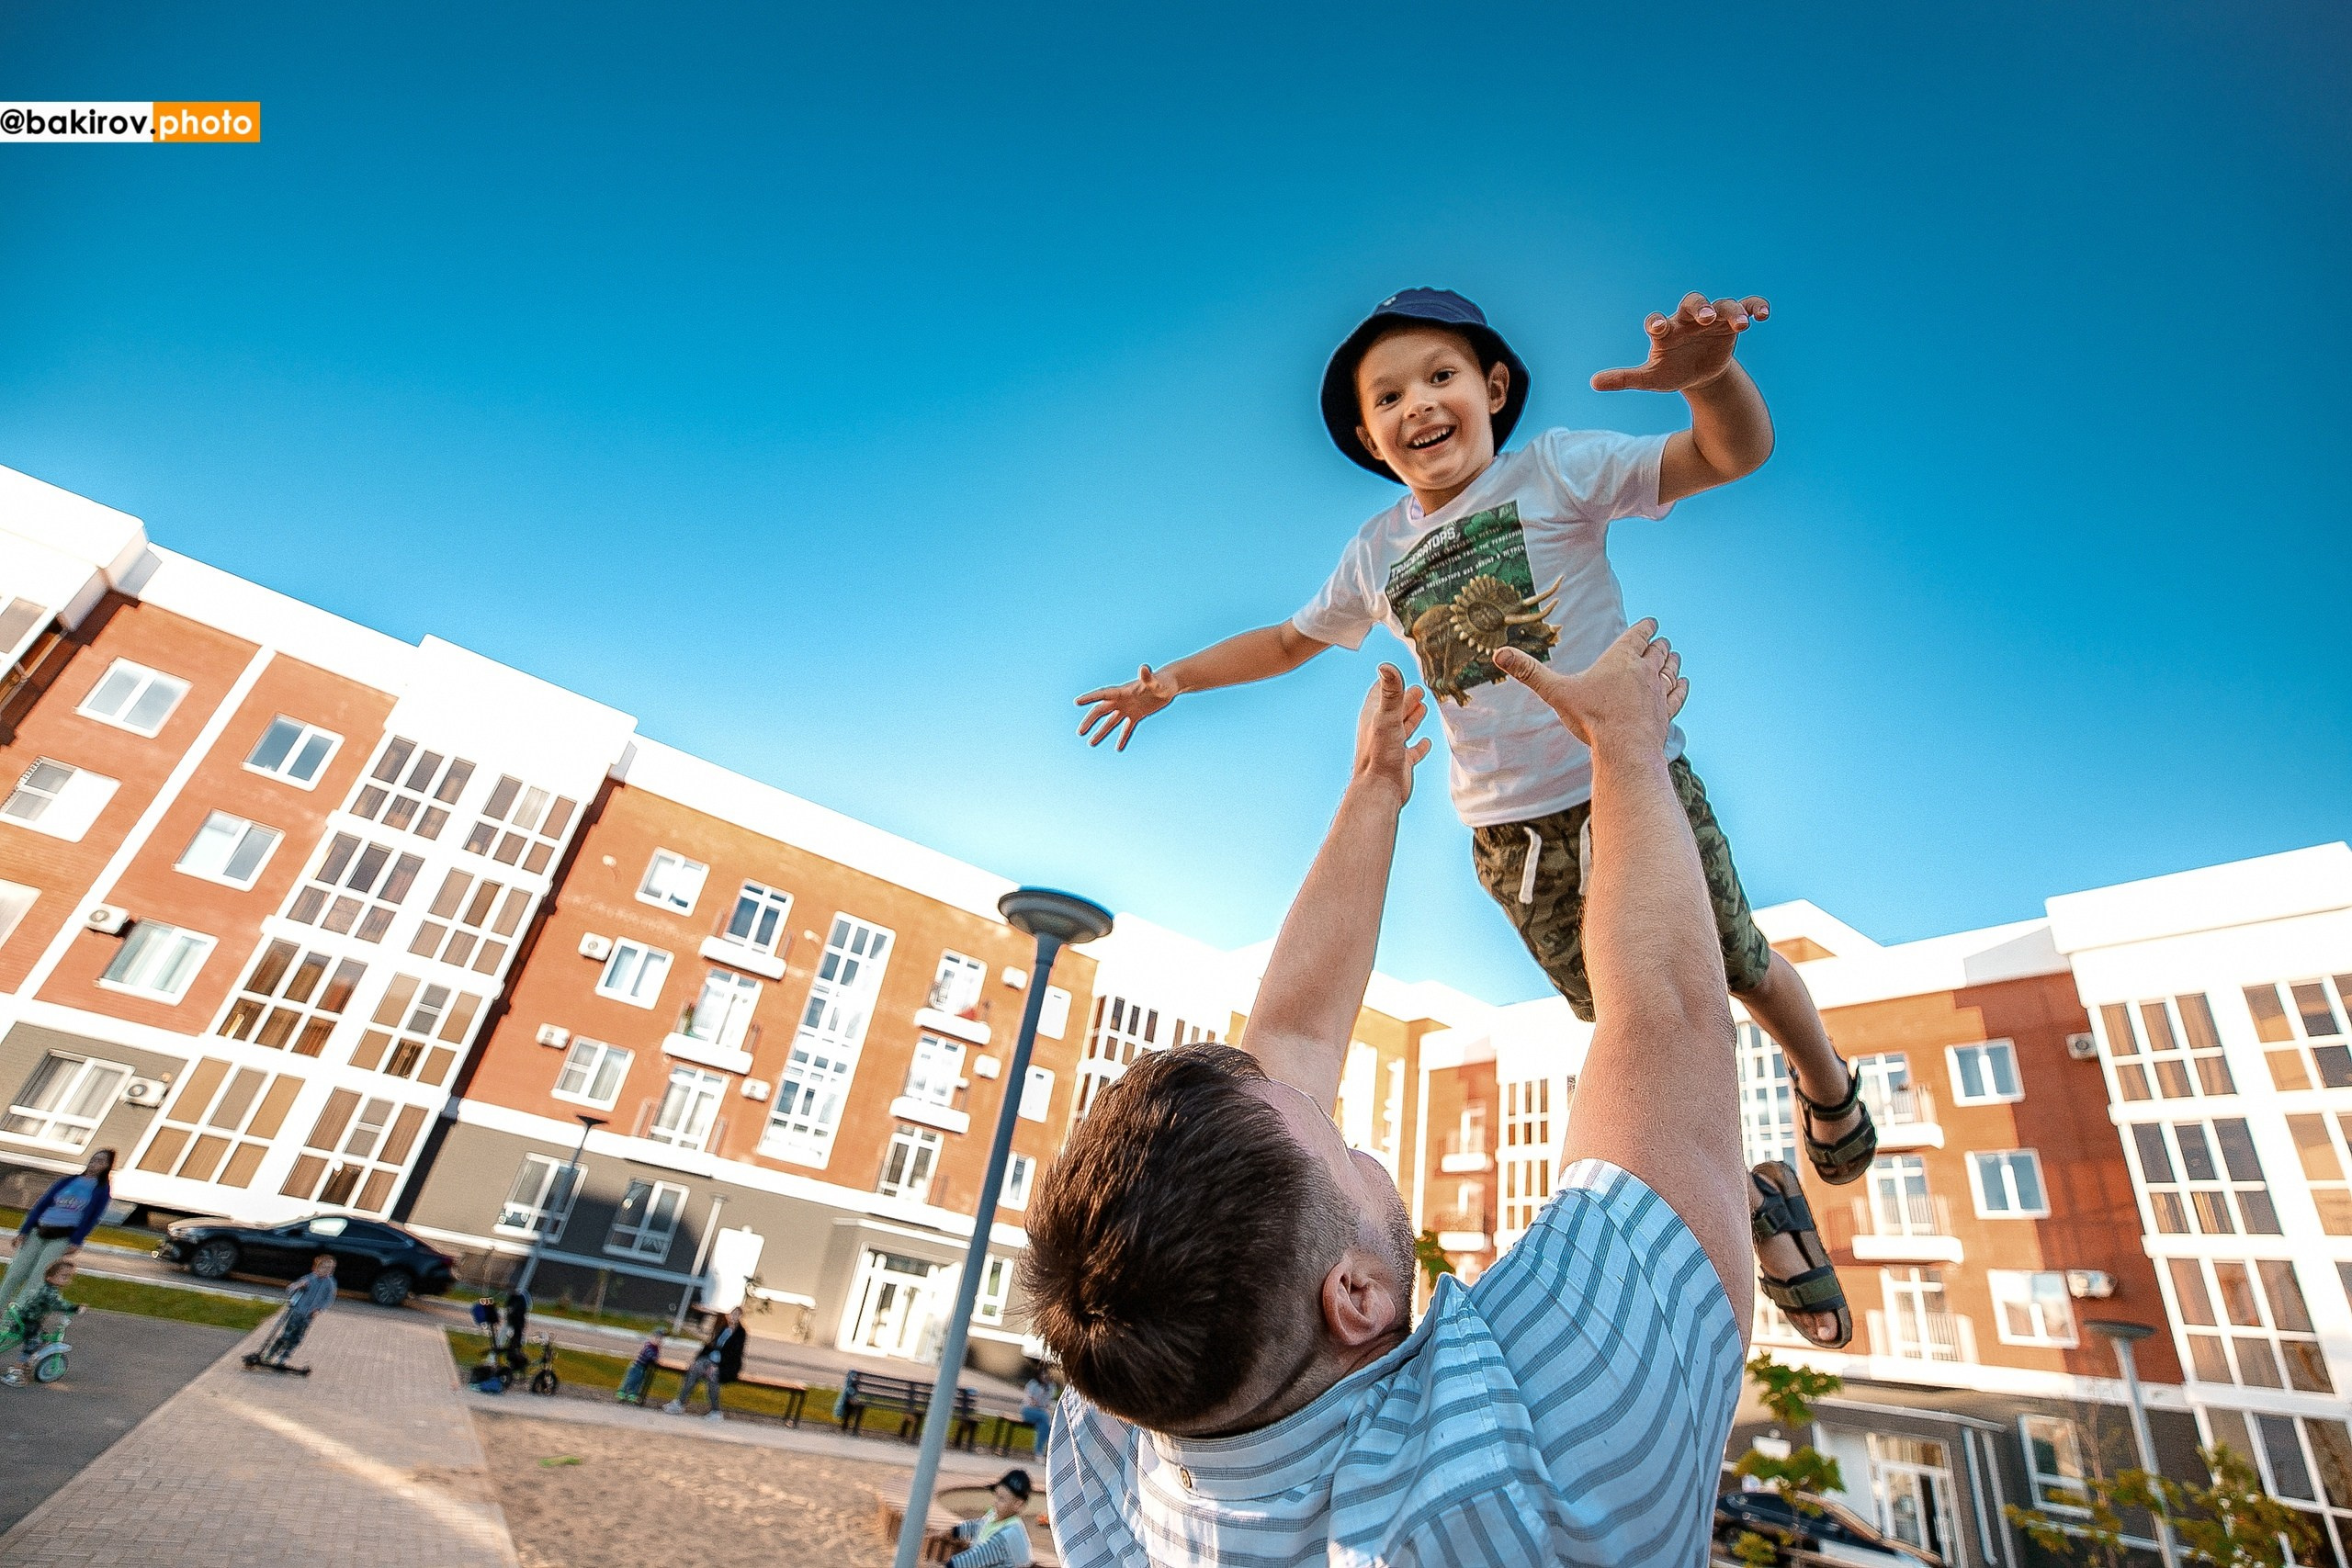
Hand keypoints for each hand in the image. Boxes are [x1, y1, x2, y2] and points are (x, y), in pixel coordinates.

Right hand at [1075, 664, 1178, 750]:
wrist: (1170, 684)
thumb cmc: (1163, 681)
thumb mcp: (1155, 682)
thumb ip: (1148, 677)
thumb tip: (1144, 668)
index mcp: (1123, 692)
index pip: (1103, 695)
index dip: (1090, 698)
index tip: (1077, 702)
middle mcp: (1122, 700)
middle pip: (1102, 711)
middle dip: (1090, 722)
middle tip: (1080, 732)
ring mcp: (1129, 708)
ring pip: (1111, 722)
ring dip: (1102, 732)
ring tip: (1091, 744)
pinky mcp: (1138, 715)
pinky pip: (1127, 728)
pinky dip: (1123, 737)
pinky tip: (1118, 748)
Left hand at [1352, 664, 1431, 803]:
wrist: (1379, 789)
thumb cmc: (1381, 753)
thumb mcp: (1387, 717)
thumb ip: (1390, 692)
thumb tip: (1385, 665)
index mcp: (1374, 717)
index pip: (1380, 694)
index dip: (1391, 684)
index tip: (1397, 673)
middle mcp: (1380, 731)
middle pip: (1394, 710)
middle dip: (1406, 699)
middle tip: (1420, 690)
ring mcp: (1391, 747)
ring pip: (1403, 728)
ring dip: (1412, 718)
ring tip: (1423, 708)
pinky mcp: (1401, 763)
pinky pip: (1412, 752)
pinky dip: (1419, 746)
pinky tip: (1426, 742)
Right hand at [1494, 619, 1685, 750]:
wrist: (1625, 748)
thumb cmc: (1591, 718)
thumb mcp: (1556, 692)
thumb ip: (1529, 672)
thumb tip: (1498, 654)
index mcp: (1621, 658)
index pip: (1639, 634)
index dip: (1646, 627)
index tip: (1652, 623)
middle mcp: (1645, 671)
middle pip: (1658, 650)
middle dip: (1659, 645)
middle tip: (1661, 642)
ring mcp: (1659, 692)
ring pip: (1671, 670)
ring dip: (1672, 662)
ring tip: (1673, 657)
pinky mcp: (1666, 712)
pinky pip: (1678, 694)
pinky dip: (1681, 687)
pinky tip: (1682, 684)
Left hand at [1591, 294, 1768, 393]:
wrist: (1698, 374)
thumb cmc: (1671, 372)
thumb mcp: (1650, 379)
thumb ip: (1625, 378)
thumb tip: (1593, 383)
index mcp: (1666, 331)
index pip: (1659, 321)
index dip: (1658, 322)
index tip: (1659, 329)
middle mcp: (1688, 320)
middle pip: (1692, 303)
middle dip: (1698, 308)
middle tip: (1704, 318)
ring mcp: (1711, 319)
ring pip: (1722, 305)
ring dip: (1731, 311)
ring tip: (1742, 325)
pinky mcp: (1731, 324)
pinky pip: (1745, 306)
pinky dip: (1754, 306)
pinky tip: (1762, 315)